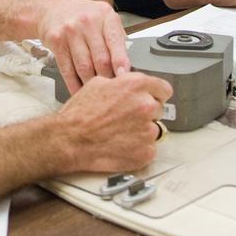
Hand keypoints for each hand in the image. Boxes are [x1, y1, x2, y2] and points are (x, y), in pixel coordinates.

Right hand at [36, 0, 130, 94]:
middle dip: (108, 79)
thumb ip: (116, 38)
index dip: (121, 62)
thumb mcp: (103, 18)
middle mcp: (88, 22)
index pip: (115, 42)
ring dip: (91, 85)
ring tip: (98, 94)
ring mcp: (70, 31)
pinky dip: (74, 85)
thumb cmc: (82, 16)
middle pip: (101, 59)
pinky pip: (67, 70)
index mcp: (105, 15)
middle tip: (113, 91)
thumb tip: (128, 66)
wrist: (51, 8)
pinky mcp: (56, 41)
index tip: (125, 77)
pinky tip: (79, 92)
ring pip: (84, 67)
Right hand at [55, 71, 172, 173]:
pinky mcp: (146, 152)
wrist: (71, 139)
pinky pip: (149, 148)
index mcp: (136, 86)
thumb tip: (128, 86)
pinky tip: (121, 145)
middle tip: (126, 118)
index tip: (153, 98)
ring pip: (153, 130)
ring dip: (141, 131)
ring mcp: (148, 130)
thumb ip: (121, 83)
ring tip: (120, 133)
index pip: (164, 88)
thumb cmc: (79, 114)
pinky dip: (138, 148)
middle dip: (145, 113)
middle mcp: (145, 106)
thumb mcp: (98, 84)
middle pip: (158, 109)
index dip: (156, 94)